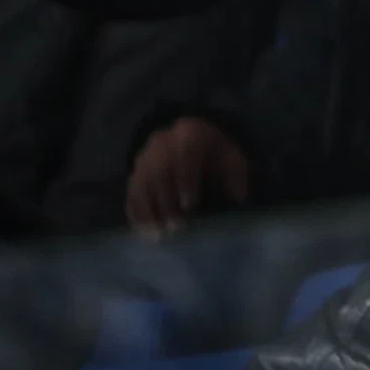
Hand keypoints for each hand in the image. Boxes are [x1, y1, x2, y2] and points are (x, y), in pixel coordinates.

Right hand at [127, 116, 249, 235]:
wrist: (191, 138)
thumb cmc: (215, 152)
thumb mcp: (232, 157)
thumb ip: (235, 175)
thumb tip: (237, 196)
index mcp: (190, 133)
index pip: (185, 156)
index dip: (185, 181)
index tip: (189, 206)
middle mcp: (162, 142)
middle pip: (159, 172)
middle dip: (166, 202)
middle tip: (175, 228)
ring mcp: (145, 155)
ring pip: (141, 184)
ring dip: (147, 211)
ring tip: (156, 236)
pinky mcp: (135, 170)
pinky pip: (131, 191)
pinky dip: (134, 211)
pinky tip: (141, 230)